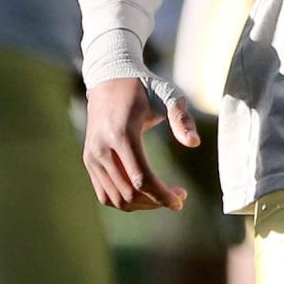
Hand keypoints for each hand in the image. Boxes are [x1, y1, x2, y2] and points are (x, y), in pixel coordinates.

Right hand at [83, 77, 200, 211]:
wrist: (109, 78)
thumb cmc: (143, 86)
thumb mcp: (166, 94)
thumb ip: (181, 117)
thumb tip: (195, 143)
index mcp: (122, 133)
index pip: (141, 178)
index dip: (161, 195)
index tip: (180, 201)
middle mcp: (102, 148)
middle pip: (129, 193)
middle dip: (156, 201)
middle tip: (179, 196)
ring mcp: (92, 156)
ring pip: (116, 199)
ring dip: (142, 205)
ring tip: (164, 197)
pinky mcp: (89, 161)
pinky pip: (105, 194)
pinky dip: (125, 201)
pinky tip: (146, 194)